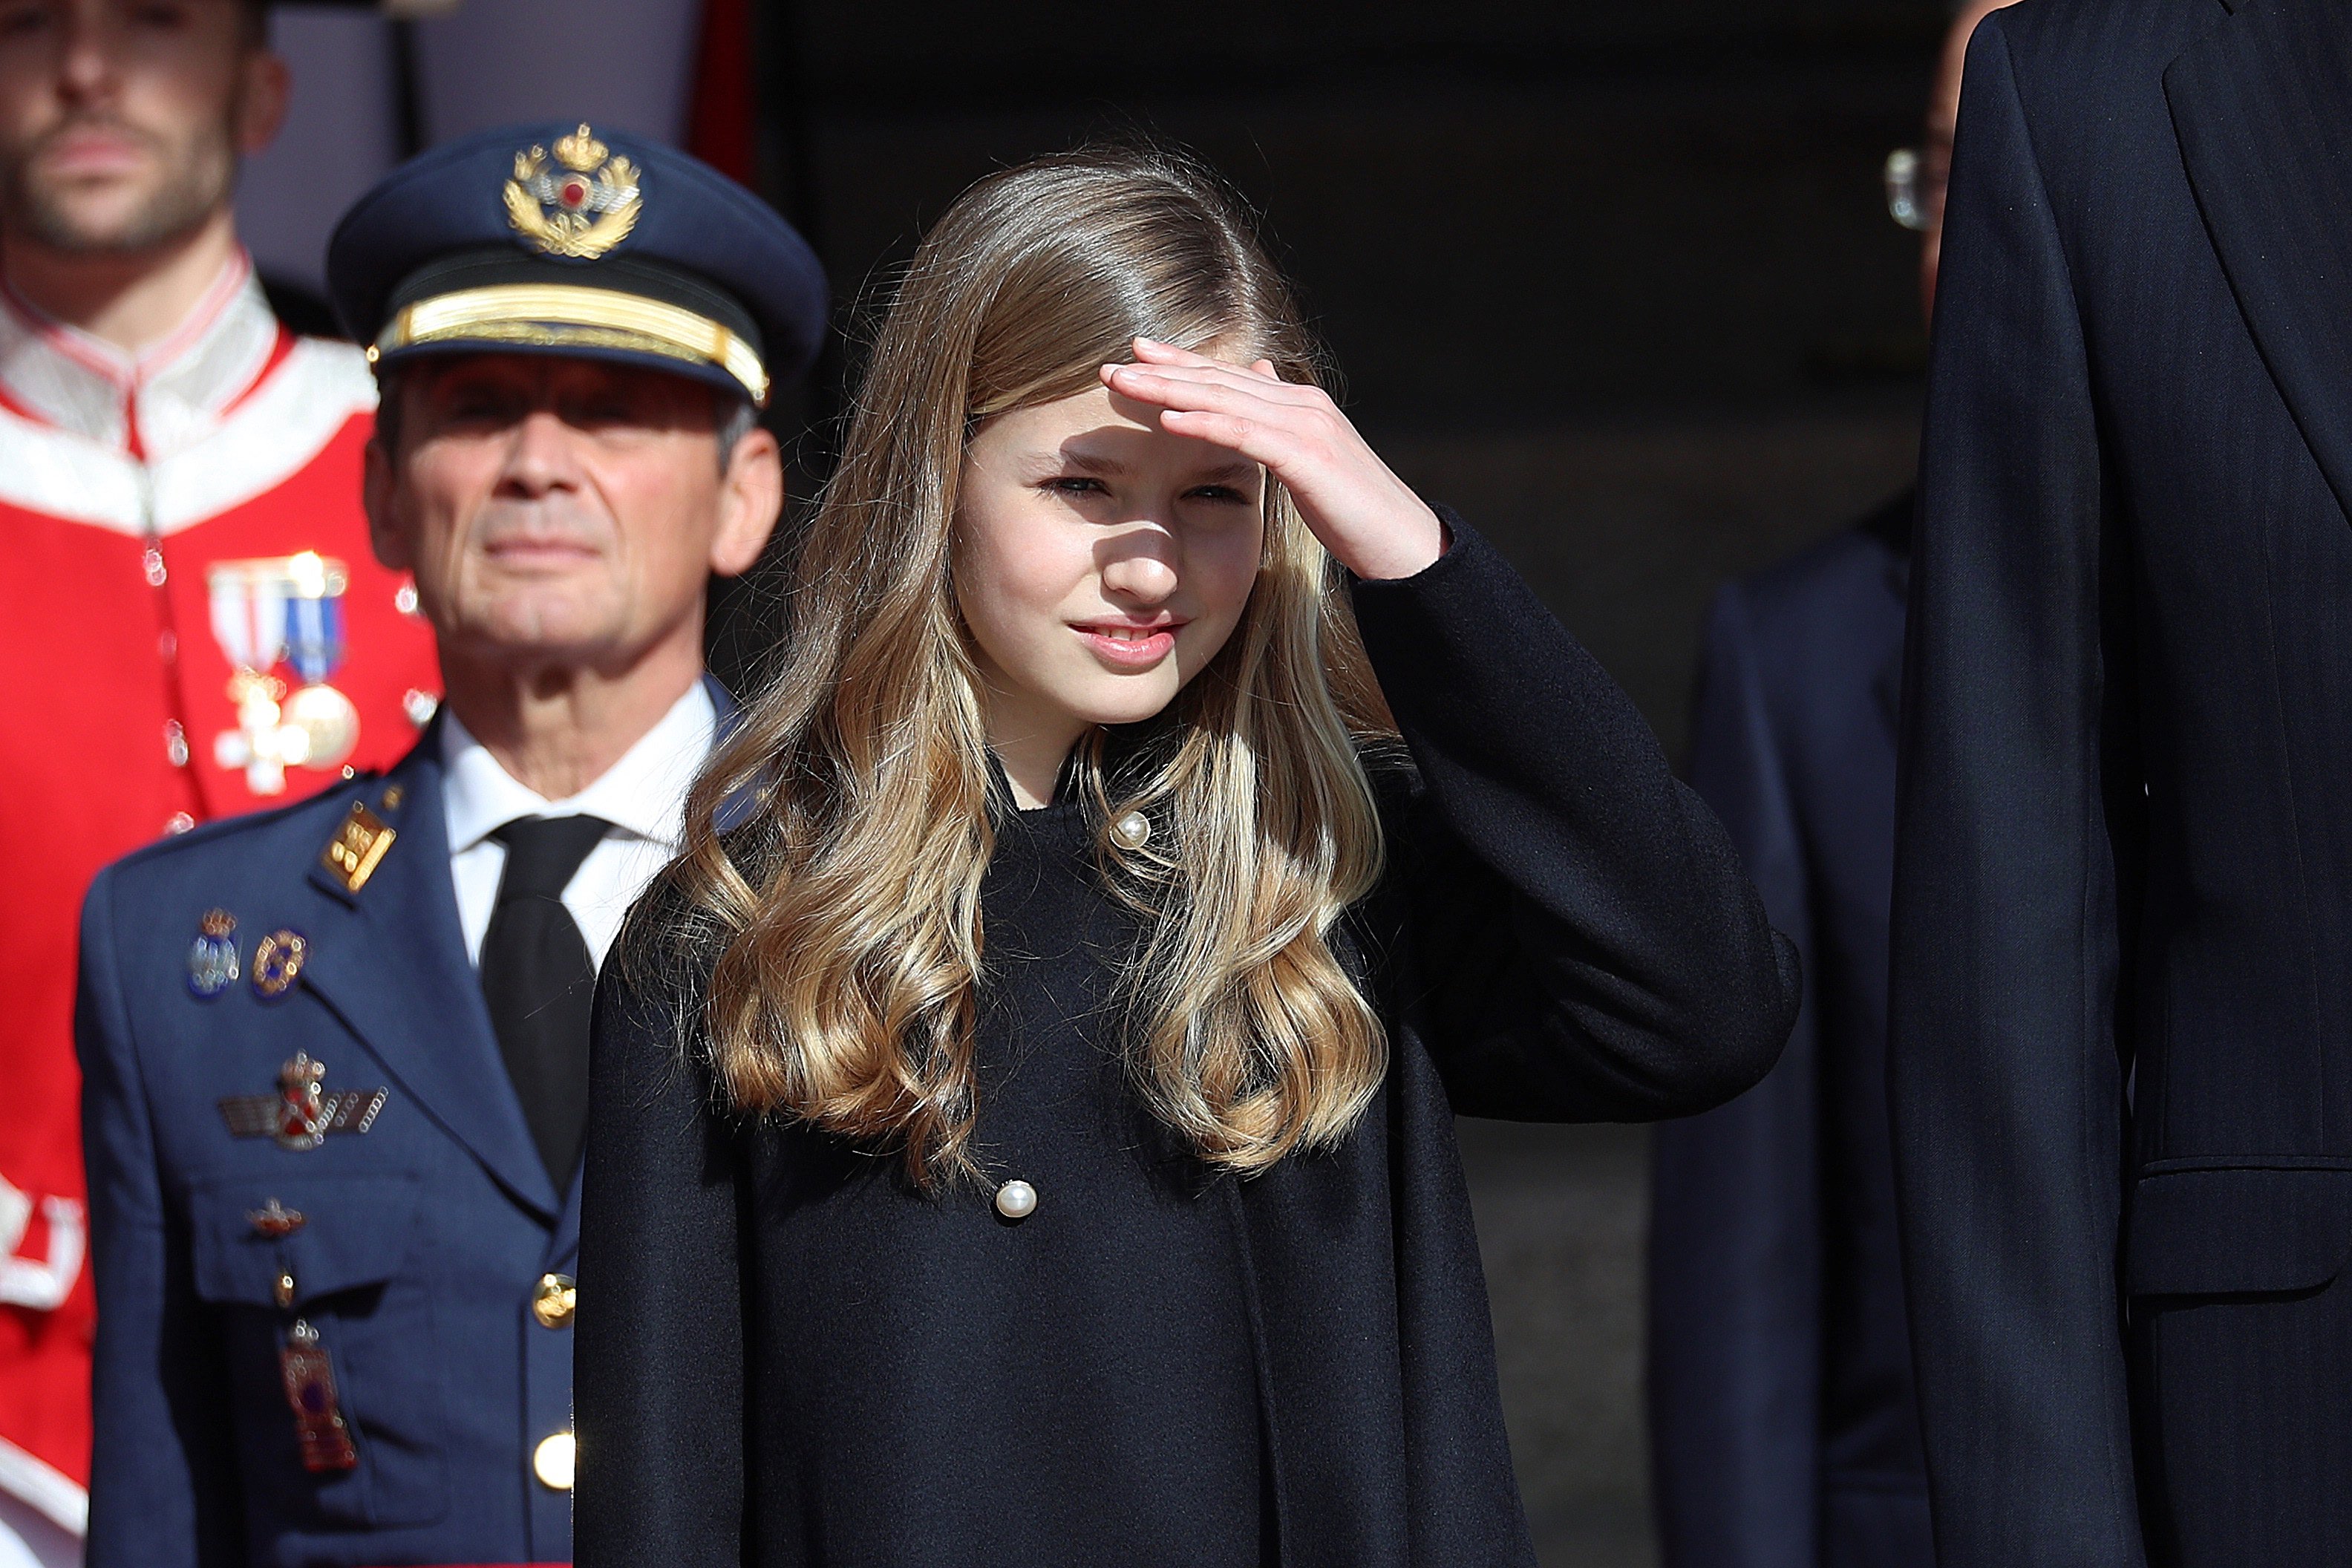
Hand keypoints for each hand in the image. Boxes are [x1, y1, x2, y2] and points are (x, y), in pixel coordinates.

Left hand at [1102, 338, 1446, 580]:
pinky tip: (1168, 420)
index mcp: (1299, 405)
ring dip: (1169, 390)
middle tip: (1110, 365)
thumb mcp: (1311, 464)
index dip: (1180, 364)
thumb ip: (1280, 427)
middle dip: (1162, 370)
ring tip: (1124, 384)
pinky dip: (1205, 423)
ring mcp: (1306, 427)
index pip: (1227, 376)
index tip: (1135, 356)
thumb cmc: (1354, 513)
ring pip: (1224, 399)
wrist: (1404, 544)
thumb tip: (1261, 379)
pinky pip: (1245, 435)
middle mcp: (1301, 405)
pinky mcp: (1308, 458)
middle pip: (1218, 379)